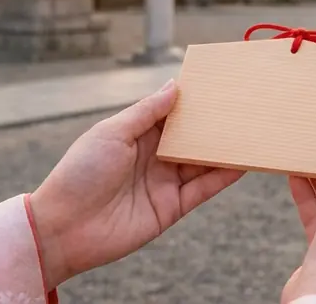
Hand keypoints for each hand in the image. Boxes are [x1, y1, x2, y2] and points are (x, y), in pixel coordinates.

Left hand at [30, 79, 244, 289]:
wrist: (63, 229)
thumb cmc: (80, 174)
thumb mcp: (112, 132)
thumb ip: (147, 111)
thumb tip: (175, 86)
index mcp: (137, 135)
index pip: (172, 114)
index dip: (193, 102)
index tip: (219, 86)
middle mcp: (154, 157)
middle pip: (192, 138)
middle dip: (215, 124)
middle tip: (244, 107)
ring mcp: (165, 182)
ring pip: (202, 162)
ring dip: (224, 149)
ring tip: (251, 133)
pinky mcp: (172, 207)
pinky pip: (203, 189)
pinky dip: (224, 177)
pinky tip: (242, 163)